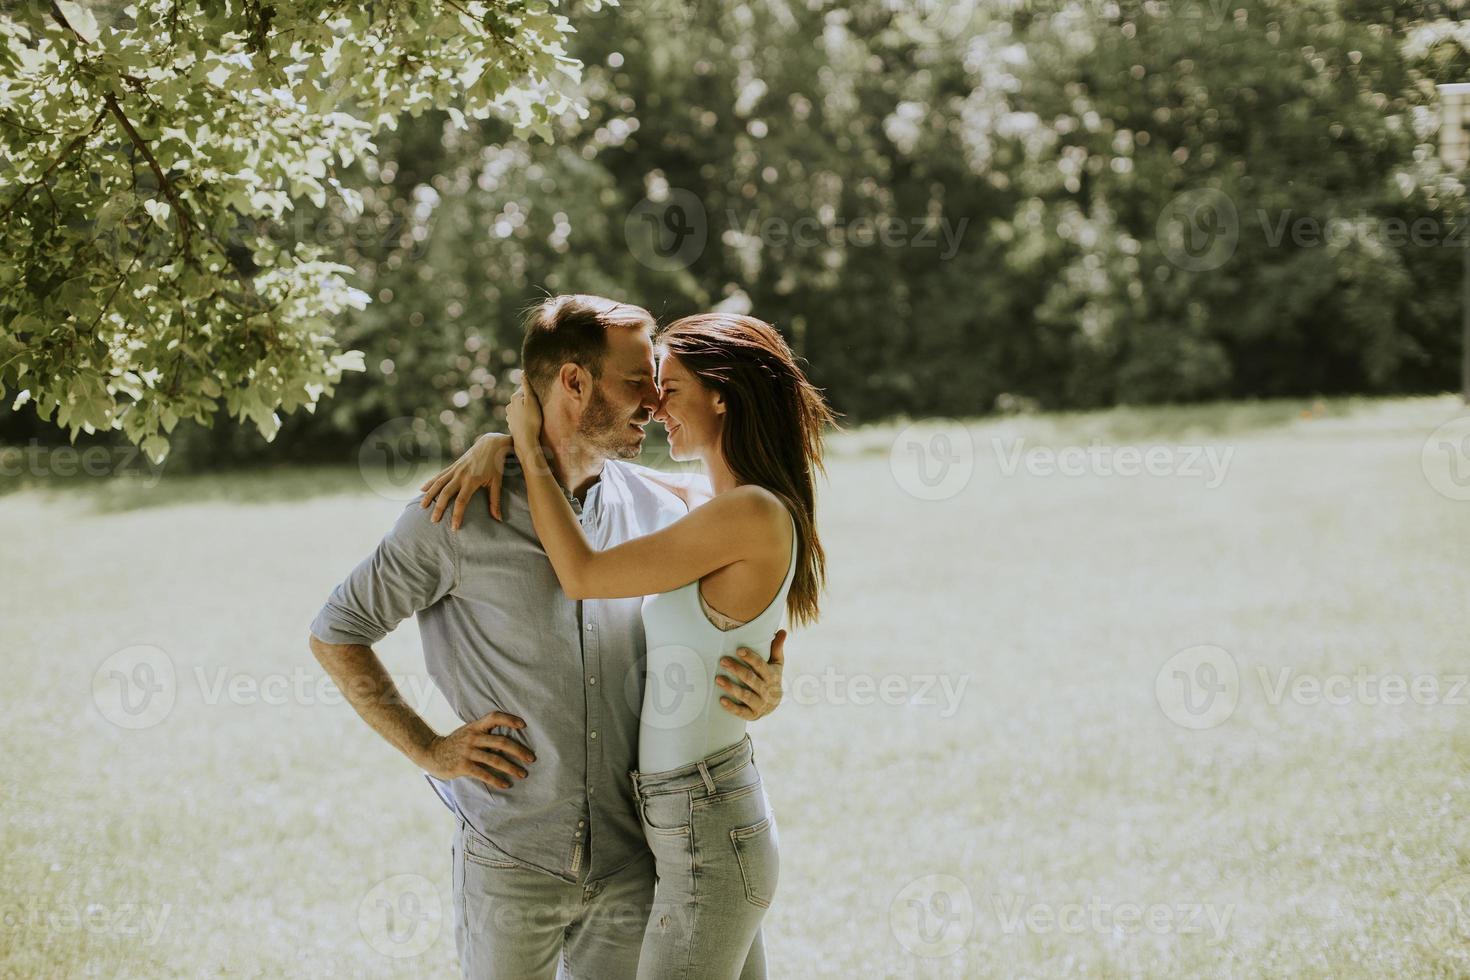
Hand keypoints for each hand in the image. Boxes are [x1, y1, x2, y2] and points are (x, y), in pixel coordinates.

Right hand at [419, 433, 513, 526]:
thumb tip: (499, 519)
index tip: (454, 527)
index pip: (461, 501)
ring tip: (422, 507)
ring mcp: (455, 469)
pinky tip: (421, 489)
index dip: (457, 515)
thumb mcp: (497, 482)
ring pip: (439, 483)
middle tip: (433, 521)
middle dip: (438, 508)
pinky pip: (439, 475)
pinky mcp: (453, 465)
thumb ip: (495, 501)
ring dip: (429, 495)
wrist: (491, 444)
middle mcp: (461, 475)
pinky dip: (430, 482)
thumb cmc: (496, 465)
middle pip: (446, 493)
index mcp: (472, 480)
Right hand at [419, 710, 535, 788]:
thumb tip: (508, 739)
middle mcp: (473, 738)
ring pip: (495, 760)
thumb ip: (484, 733)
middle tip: (532, 758)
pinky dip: (496, 780)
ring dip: (511, 768)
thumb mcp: (468, 732)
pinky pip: (484, 774)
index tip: (524, 725)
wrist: (431, 753)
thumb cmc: (455, 744)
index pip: (494, 717)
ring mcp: (467, 752)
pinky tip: (506, 785)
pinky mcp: (463, 766)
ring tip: (523, 774)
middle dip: (519, 750)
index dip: (509, 719)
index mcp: (475, 727)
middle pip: (501, 742)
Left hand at [506, 384, 543, 452]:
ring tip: (535, 417)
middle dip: (529, 401)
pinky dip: (524, 418)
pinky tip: (530, 423)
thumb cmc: (532, 420)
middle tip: (539, 408)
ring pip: (520, 408)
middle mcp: (509, 405)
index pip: (525, 389)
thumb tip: (522, 372)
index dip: (534, 392)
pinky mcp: (512, 425)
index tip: (540, 398)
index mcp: (514, 398)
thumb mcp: (532, 401)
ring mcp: (510, 416)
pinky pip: (519, 418)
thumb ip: (527, 386)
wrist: (525, 441)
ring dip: (527, 410)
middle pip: (522, 399)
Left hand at [716, 630, 785, 720]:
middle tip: (722, 660)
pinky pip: (742, 712)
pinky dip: (732, 707)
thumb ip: (777, 648)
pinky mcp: (753, 715)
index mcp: (772, 676)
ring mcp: (760, 704)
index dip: (751, 658)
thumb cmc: (771, 678)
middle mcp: (767, 690)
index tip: (739, 650)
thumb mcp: (776, 664)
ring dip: (731, 687)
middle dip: (737, 670)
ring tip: (718, 679)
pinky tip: (721, 700)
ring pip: (746, 696)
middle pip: (751, 679)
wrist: (773, 704)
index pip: (761, 666)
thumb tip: (783, 630)